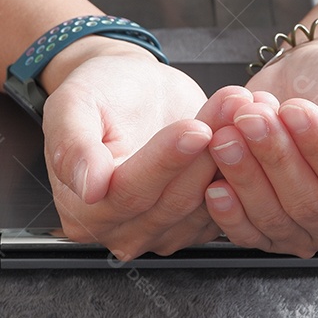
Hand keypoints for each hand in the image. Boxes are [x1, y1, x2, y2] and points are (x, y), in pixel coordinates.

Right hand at [42, 39, 221, 260]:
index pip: (129, 193)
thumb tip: (90, 188)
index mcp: (82, 210)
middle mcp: (120, 230)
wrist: (131, 86)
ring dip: (228, 152)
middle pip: (172, 201)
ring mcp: (162, 231)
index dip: (165, 161)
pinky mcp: (196, 220)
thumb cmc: (99, 90)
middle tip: (230, 106)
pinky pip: (226, 202)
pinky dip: (241, 163)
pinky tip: (245, 126)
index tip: (195, 129)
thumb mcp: (71, 105)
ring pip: (204, 201)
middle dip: (204, 151)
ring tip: (238, 106)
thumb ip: (74, 147)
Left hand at [203, 39, 317, 257]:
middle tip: (252, 117)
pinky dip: (229, 213)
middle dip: (276, 157)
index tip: (295, 110)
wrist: (309, 77)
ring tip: (229, 134)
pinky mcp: (267, 228)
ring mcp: (306, 233)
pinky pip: (248, 234)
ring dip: (247, 176)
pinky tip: (216, 185)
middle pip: (309, 205)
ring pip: (275, 219)